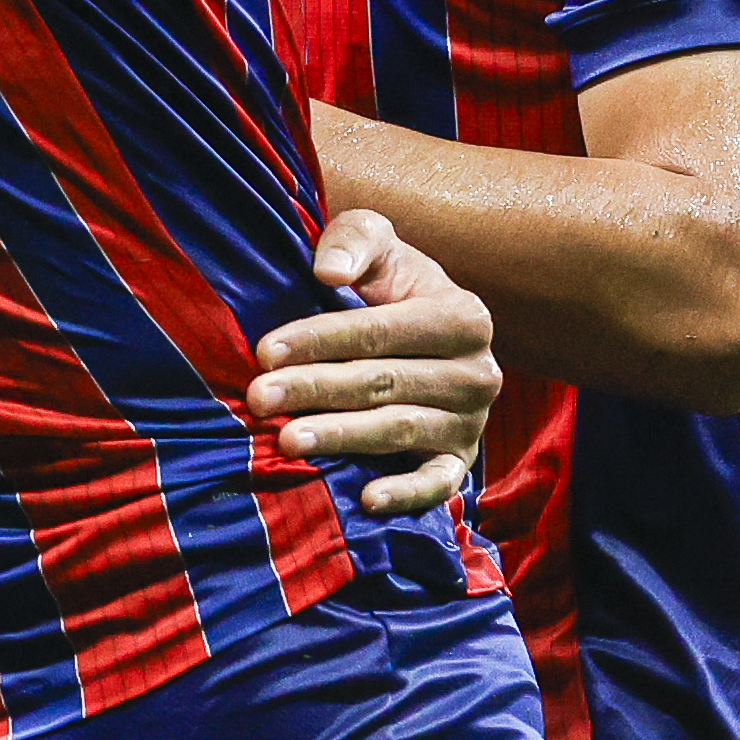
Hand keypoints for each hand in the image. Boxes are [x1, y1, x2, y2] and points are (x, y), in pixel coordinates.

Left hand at [249, 208, 501, 516]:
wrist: (419, 330)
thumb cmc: (387, 284)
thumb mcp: (376, 243)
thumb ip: (354, 241)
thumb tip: (329, 272)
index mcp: (464, 317)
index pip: (382, 332)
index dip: (321, 340)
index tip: (264, 352)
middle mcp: (478, 373)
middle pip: (385, 383)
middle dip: (316, 389)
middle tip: (260, 398)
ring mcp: (472, 422)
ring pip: (400, 430)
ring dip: (342, 437)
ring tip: (287, 440)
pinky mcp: (461, 462)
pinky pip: (438, 484)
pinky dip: (405, 494)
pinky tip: (365, 499)